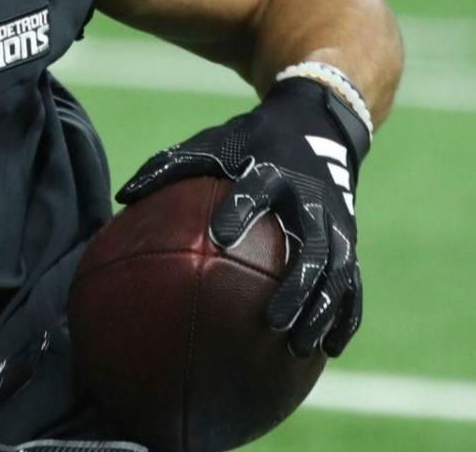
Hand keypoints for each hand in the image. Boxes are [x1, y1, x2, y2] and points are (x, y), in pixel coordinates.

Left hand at [116, 78, 365, 357]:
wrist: (318, 126)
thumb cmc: (252, 142)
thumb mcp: (214, 143)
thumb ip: (170, 167)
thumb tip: (122, 196)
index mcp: (273, 171)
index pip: (256, 190)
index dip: (240, 210)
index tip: (219, 234)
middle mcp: (310, 199)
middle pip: (310, 246)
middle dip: (296, 286)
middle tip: (270, 322)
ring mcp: (336, 223)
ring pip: (337, 272)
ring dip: (322, 310)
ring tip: (299, 347)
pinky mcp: (349, 240)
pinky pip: (353, 283)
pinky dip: (346, 315)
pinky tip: (330, 349)